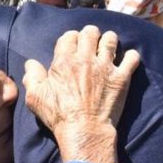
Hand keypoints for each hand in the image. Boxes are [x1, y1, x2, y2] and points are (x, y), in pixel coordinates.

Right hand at [22, 25, 140, 162]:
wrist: (84, 130)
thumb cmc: (59, 116)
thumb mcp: (35, 97)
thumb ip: (32, 76)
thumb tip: (30, 63)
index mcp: (64, 60)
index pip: (69, 36)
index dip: (71, 39)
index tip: (72, 46)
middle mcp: (86, 59)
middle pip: (90, 32)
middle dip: (90, 35)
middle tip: (91, 43)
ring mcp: (105, 67)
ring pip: (111, 40)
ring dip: (109, 41)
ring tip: (107, 48)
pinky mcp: (121, 78)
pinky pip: (132, 58)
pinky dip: (131, 57)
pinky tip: (127, 61)